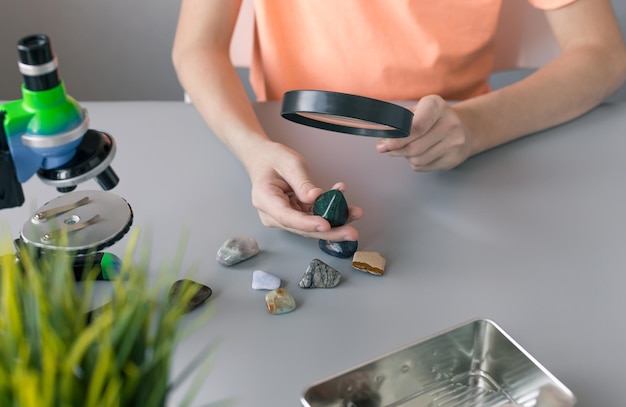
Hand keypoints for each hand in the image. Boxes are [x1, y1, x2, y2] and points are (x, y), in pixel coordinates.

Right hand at [246, 141, 362, 239]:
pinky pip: (314, 217)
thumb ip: (302, 182)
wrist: (263, 159)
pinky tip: (344, 202)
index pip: (287, 217)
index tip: (326, 224)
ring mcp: (284, 216)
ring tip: (355, 214)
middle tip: (351, 232)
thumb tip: (315, 197)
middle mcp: (273, 214)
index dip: (308, 224)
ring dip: (335, 222)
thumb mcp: (289, 163)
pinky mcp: (295, 214)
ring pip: (311, 226)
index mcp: (265, 199)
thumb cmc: (272, 159)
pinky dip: (330, 211)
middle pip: (302, 228)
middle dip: (329, 232)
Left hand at [376, 95, 472, 170]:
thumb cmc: (433, 119)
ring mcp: (455, 142)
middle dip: (397, 150)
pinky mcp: (454, 158)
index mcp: (436, 105)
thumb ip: (398, 123)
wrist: (465, 128)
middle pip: (415, 147)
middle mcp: (450, 122)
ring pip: (418, 160)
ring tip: (407, 149)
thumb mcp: (417, 111)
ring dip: (407, 157)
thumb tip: (382, 143)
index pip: (417, 126)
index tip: (386, 144)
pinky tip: (421, 154)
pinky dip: (416, 163)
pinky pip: (424, 167)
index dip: (399, 138)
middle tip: (387, 149)